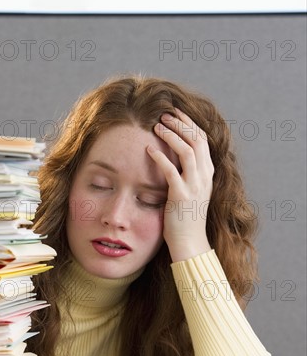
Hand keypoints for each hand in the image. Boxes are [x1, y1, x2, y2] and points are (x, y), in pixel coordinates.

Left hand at [147, 108, 213, 261]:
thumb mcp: (191, 191)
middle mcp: (204, 176)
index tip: (176, 113)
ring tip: (156, 126)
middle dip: (181, 123)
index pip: (203, 140)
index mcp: (207, 173)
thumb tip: (174, 160)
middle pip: (197, 139)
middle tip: (164, 114)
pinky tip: (148, 150)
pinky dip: (159, 157)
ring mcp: (195, 186)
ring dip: (171, 135)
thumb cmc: (185, 219)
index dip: (190, 124)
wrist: (190, 243)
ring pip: (187, 150)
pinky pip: (171, 171)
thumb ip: (187, 174)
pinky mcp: (181, 196)